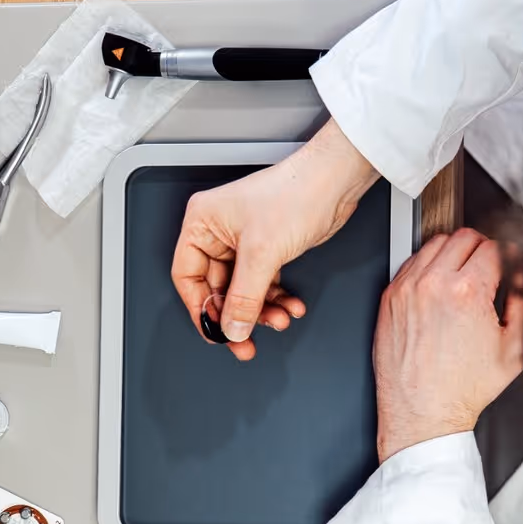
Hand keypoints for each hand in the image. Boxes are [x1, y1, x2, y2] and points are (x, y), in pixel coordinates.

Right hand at [172, 118, 379, 360]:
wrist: (334, 182)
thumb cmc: (295, 193)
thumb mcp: (262, 253)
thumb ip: (244, 297)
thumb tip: (232, 327)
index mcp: (202, 223)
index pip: (187, 276)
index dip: (200, 308)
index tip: (215, 333)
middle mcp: (219, 231)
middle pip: (217, 288)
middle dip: (237, 315)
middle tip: (246, 341)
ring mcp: (244, 241)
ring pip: (243, 290)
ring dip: (261, 310)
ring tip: (279, 319)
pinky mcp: (267, 248)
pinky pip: (263, 284)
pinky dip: (276, 298)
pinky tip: (291, 306)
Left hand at [374, 228, 522, 462]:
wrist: (423, 414)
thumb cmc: (463, 389)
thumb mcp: (515, 350)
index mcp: (466, 292)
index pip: (494, 246)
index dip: (507, 257)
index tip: (508, 269)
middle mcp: (432, 285)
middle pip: (464, 236)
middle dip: (481, 250)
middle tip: (488, 272)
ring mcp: (407, 289)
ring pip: (435, 243)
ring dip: (453, 254)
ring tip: (463, 280)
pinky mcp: (389, 298)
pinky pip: (412, 262)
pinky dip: (428, 268)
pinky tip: (440, 289)